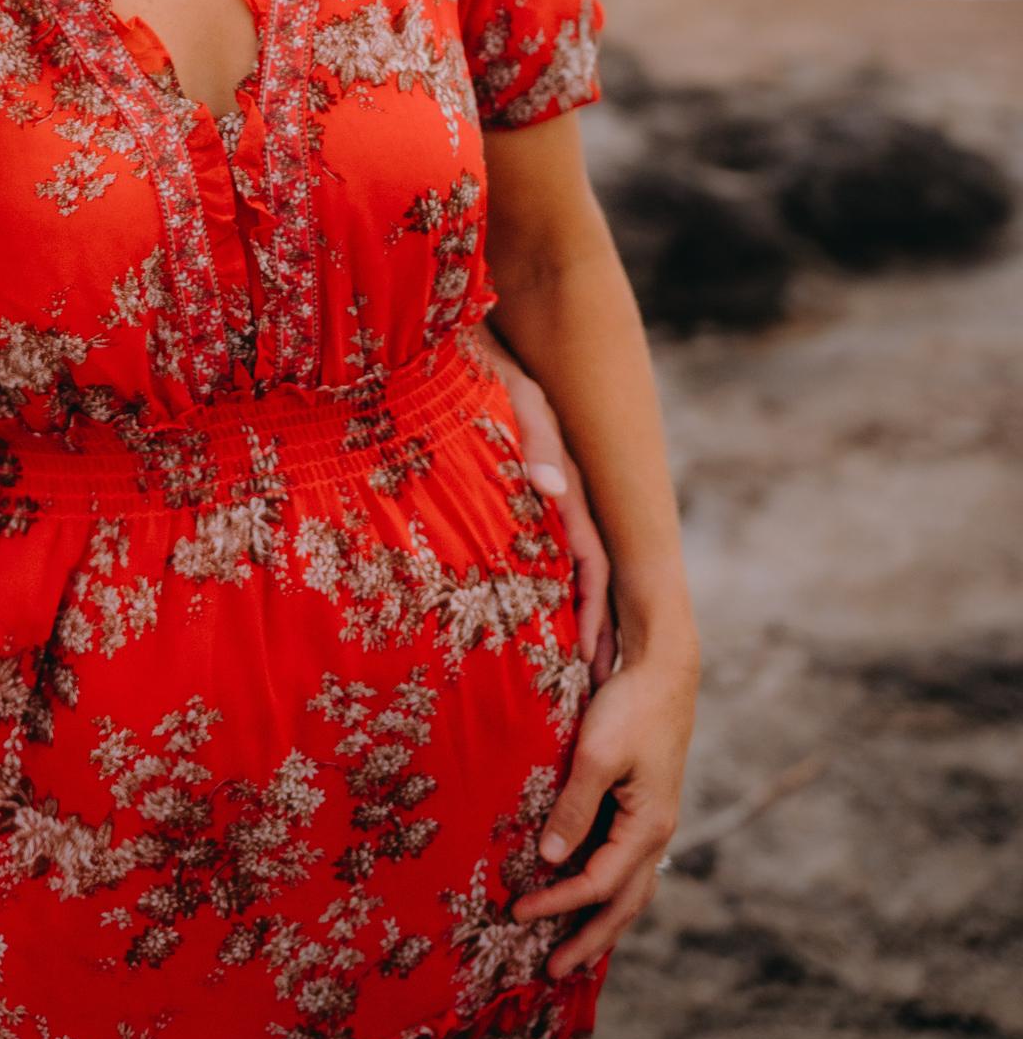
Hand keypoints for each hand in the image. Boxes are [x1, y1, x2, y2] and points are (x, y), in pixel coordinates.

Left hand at [476, 327, 616, 683]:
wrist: (446, 343)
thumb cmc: (483, 366)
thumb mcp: (515, 395)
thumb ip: (533, 437)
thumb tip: (551, 490)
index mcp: (563, 485)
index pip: (591, 563)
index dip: (593, 615)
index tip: (591, 665)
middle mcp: (550, 502)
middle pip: (577, 582)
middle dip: (584, 635)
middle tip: (579, 695)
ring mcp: (523, 504)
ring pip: (545, 575)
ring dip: (553, 624)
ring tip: (550, 681)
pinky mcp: (492, 501)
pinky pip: (511, 558)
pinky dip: (519, 596)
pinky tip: (502, 631)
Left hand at [512, 652, 695, 976]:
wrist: (663, 669)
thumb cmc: (630, 707)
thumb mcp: (597, 755)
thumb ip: (574, 808)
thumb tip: (552, 861)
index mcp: (648, 828)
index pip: (598, 884)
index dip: (558, 904)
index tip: (518, 914)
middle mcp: (656, 834)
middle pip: (622, 904)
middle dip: (588, 940)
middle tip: (552, 972)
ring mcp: (652, 823)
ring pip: (628, 889)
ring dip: (600, 921)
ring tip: (573, 949)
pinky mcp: (643, 808)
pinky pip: (625, 863)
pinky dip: (606, 889)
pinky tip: (586, 894)